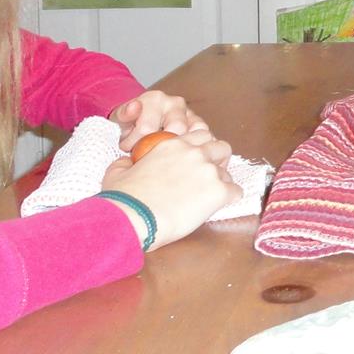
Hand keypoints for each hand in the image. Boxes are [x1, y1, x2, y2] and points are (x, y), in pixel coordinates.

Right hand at [101, 128, 240, 251]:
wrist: (133, 217)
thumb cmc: (122, 198)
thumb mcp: (117, 172)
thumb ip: (126, 162)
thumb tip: (127, 162)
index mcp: (172, 145)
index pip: (199, 136)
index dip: (201, 147)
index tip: (197, 160)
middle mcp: (194, 153)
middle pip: (221, 147)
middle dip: (219, 158)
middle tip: (211, 174)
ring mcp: (208, 171)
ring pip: (229, 170)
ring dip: (223, 180)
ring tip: (213, 194)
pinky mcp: (218, 191)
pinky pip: (236, 191)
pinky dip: (231, 198)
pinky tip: (220, 205)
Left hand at [109, 90, 208, 151]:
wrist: (141, 121)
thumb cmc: (131, 122)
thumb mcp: (119, 118)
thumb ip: (124, 113)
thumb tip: (134, 106)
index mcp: (156, 98)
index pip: (147, 128)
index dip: (135, 143)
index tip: (127, 147)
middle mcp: (176, 103)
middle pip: (173, 132)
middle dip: (158, 146)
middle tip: (146, 152)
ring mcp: (190, 114)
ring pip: (193, 135)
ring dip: (179, 148)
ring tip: (162, 153)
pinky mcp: (200, 126)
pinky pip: (203, 138)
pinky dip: (194, 148)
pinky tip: (180, 156)